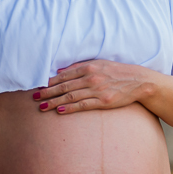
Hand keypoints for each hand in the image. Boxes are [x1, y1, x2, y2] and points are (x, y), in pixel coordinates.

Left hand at [35, 60, 151, 113]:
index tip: (38, 86)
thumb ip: (79, 67)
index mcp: (88, 67)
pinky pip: (83, 105)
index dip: (50, 82)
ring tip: (42, 106)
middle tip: (34, 97)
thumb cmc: (117, 72)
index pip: (64, 75)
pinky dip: (70, 107)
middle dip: (47, 92)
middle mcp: (91, 77)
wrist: (138, 81)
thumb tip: (60, 71)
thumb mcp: (99, 63)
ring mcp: (97, 90)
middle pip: (64, 86)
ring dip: (54, 101)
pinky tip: (59, 110)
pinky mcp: (103, 101)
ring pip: (71, 96)